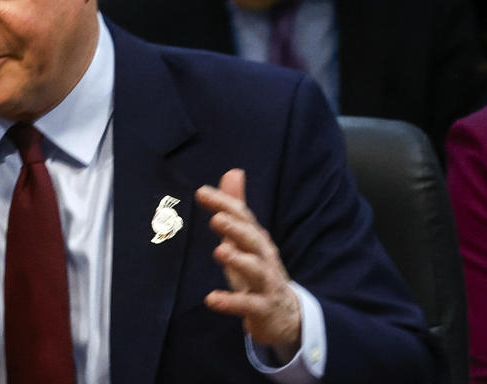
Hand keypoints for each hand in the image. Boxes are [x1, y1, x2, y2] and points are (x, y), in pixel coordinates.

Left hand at [199, 169, 302, 354]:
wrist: (285, 314)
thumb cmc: (258, 270)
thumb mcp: (246, 240)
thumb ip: (236, 209)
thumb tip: (233, 172)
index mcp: (257, 240)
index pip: (243, 218)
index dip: (224, 204)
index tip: (201, 193)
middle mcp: (264, 258)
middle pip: (253, 240)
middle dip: (236, 228)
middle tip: (216, 219)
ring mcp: (266, 284)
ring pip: (256, 270)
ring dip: (238, 260)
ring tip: (219, 251)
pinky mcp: (262, 309)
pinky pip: (248, 305)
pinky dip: (231, 302)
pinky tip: (212, 299)